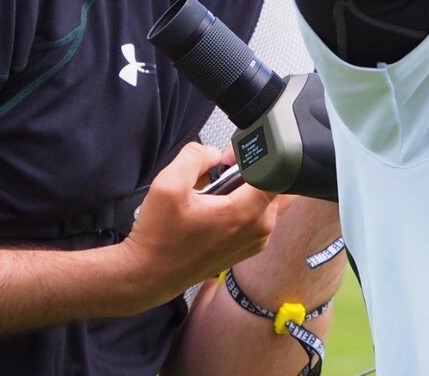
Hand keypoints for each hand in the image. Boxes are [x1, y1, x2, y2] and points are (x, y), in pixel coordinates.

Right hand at [118, 142, 278, 309]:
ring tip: (216, 188)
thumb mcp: (169, 184)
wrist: (149, 276)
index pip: (279, 172)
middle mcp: (260, 229)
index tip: (232, 157)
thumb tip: (216, 153)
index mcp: (247, 213)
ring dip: (249, 186)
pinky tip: (216, 204)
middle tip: (223, 168)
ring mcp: (256, 241)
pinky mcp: (248, 248)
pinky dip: (244, 203)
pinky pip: (258, 215)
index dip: (258, 155)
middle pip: (277, 183)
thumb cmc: (159, 237)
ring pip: (269, 199)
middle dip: (255, 169)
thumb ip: (196, 155)